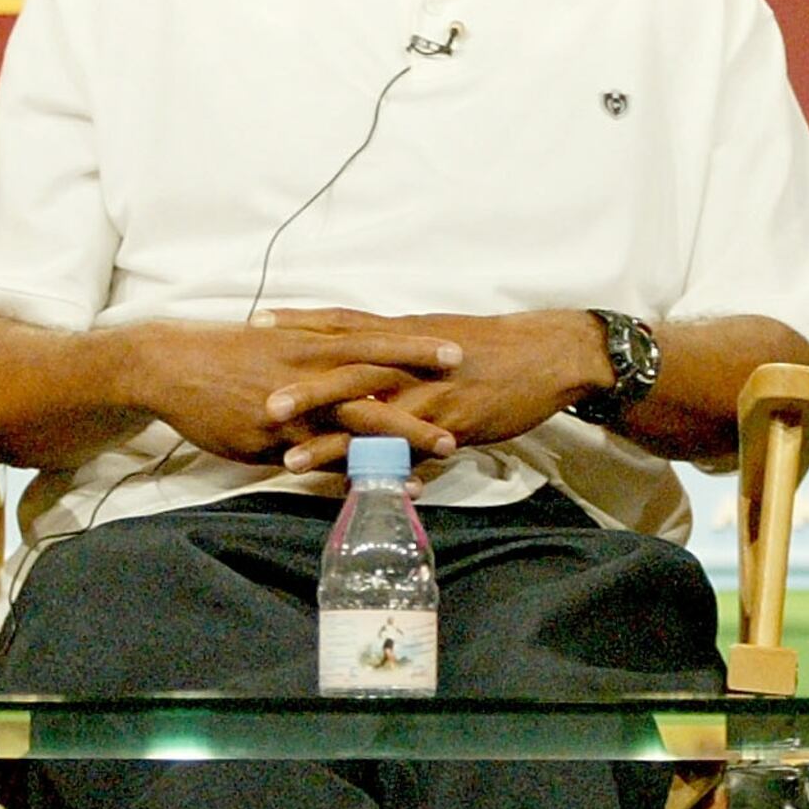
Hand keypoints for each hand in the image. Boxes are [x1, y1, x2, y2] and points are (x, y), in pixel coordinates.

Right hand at [115, 316, 472, 465]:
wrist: (170, 364)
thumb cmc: (219, 356)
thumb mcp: (270, 347)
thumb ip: (306, 364)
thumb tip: (334, 375)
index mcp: (312, 341)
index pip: (375, 340)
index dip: (416, 343)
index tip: (456, 348)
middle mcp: (312, 366)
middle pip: (381, 370)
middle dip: (427, 382)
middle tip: (472, 390)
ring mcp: (298, 400)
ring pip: (363, 415)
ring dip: (409, 432)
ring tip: (450, 446)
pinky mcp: (278, 431)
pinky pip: (331, 453)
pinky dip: (365, 468)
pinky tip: (395, 483)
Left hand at [257, 308, 614, 471]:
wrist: (550, 354)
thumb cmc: (497, 348)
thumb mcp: (443, 336)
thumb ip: (403, 348)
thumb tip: (371, 356)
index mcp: (406, 334)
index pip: (345, 323)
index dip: (303, 322)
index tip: (260, 322)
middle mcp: (412, 360)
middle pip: (347, 369)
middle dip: (302, 388)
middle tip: (258, 404)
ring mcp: (431, 393)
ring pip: (371, 416)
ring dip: (329, 438)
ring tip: (289, 457)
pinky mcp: (452, 423)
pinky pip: (409, 450)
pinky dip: (381, 468)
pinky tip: (356, 487)